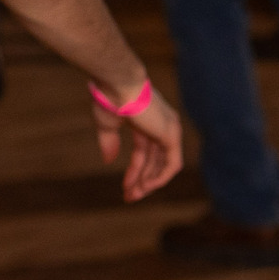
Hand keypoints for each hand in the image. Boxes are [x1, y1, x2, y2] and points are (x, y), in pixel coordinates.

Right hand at [92, 78, 186, 201]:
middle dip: (142, 180)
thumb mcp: (106, 125)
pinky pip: (172, 164)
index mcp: (146, 122)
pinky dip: (161, 177)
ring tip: (135, 195)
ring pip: (164, 164)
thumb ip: (109, 143)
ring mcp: (169, 130)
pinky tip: (147, 186)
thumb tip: (109, 161)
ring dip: (150, 182)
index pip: (144, 153)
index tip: (124, 188)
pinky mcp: (171, 135)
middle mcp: (161, 126)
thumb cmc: (109, 97)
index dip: (134, 171)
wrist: (117, 82)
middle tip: (130, 197)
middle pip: (154, 161)